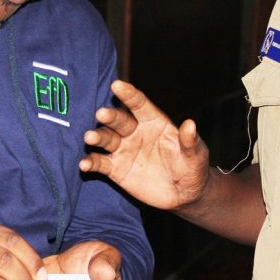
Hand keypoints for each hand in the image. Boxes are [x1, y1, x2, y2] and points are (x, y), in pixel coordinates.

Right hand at [81, 80, 210, 210]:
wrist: (183, 194)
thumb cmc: (192, 168)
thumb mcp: (195, 156)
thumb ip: (190, 141)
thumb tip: (190, 124)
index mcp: (154, 122)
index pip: (140, 105)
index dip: (129, 94)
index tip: (117, 85)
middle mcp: (135, 132)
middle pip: (120, 121)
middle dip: (110, 116)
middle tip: (101, 113)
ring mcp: (124, 149)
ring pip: (107, 139)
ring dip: (97, 137)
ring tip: (89, 138)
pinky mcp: (116, 169)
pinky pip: (101, 163)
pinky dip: (91, 162)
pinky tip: (84, 164)